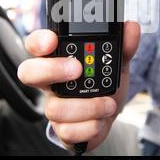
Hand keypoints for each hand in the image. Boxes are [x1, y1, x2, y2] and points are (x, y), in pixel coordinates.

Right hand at [17, 21, 139, 151]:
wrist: (111, 112)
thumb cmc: (105, 83)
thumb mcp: (117, 62)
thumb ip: (124, 46)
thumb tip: (131, 27)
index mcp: (59, 60)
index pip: (36, 45)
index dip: (38, 41)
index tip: (52, 39)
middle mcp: (50, 82)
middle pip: (28, 73)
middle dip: (51, 70)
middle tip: (77, 69)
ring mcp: (54, 106)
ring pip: (55, 108)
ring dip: (88, 107)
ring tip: (108, 103)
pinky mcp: (62, 129)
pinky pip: (68, 131)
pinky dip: (91, 126)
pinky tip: (101, 120)